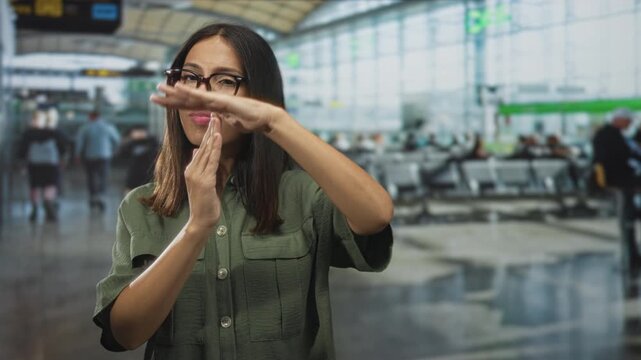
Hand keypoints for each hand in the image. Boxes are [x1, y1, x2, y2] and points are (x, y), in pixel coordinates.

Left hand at [150, 83, 283, 133]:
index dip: (175, 103)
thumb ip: (222, 120)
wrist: (264, 118)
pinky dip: (189, 91)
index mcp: (212, 107)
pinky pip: (202, 96)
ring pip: (191, 96)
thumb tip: (217, 121)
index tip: (162, 102)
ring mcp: (216, 99)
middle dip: (169, 96)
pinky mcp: (221, 100)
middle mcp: (212, 101)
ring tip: (159, 87)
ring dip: (174, 91)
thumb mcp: (231, 123)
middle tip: (153, 93)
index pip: (190, 105)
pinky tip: (177, 86)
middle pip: (187, 99)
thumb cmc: (251, 121)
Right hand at [185, 115, 222, 231]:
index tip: (213, 119)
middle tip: (215, 113)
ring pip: (207, 150)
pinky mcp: (204, 181)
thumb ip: (202, 165)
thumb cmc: (205, 202)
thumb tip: (197, 150)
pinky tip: (218, 137)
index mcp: (191, 169)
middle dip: (210, 128)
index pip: (201, 147)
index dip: (207, 133)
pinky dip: (215, 148)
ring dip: (213, 134)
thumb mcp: (203, 181)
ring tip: (217, 120)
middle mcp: (191, 169)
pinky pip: (211, 161)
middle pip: (203, 145)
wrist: (202, 219)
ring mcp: (196, 175)